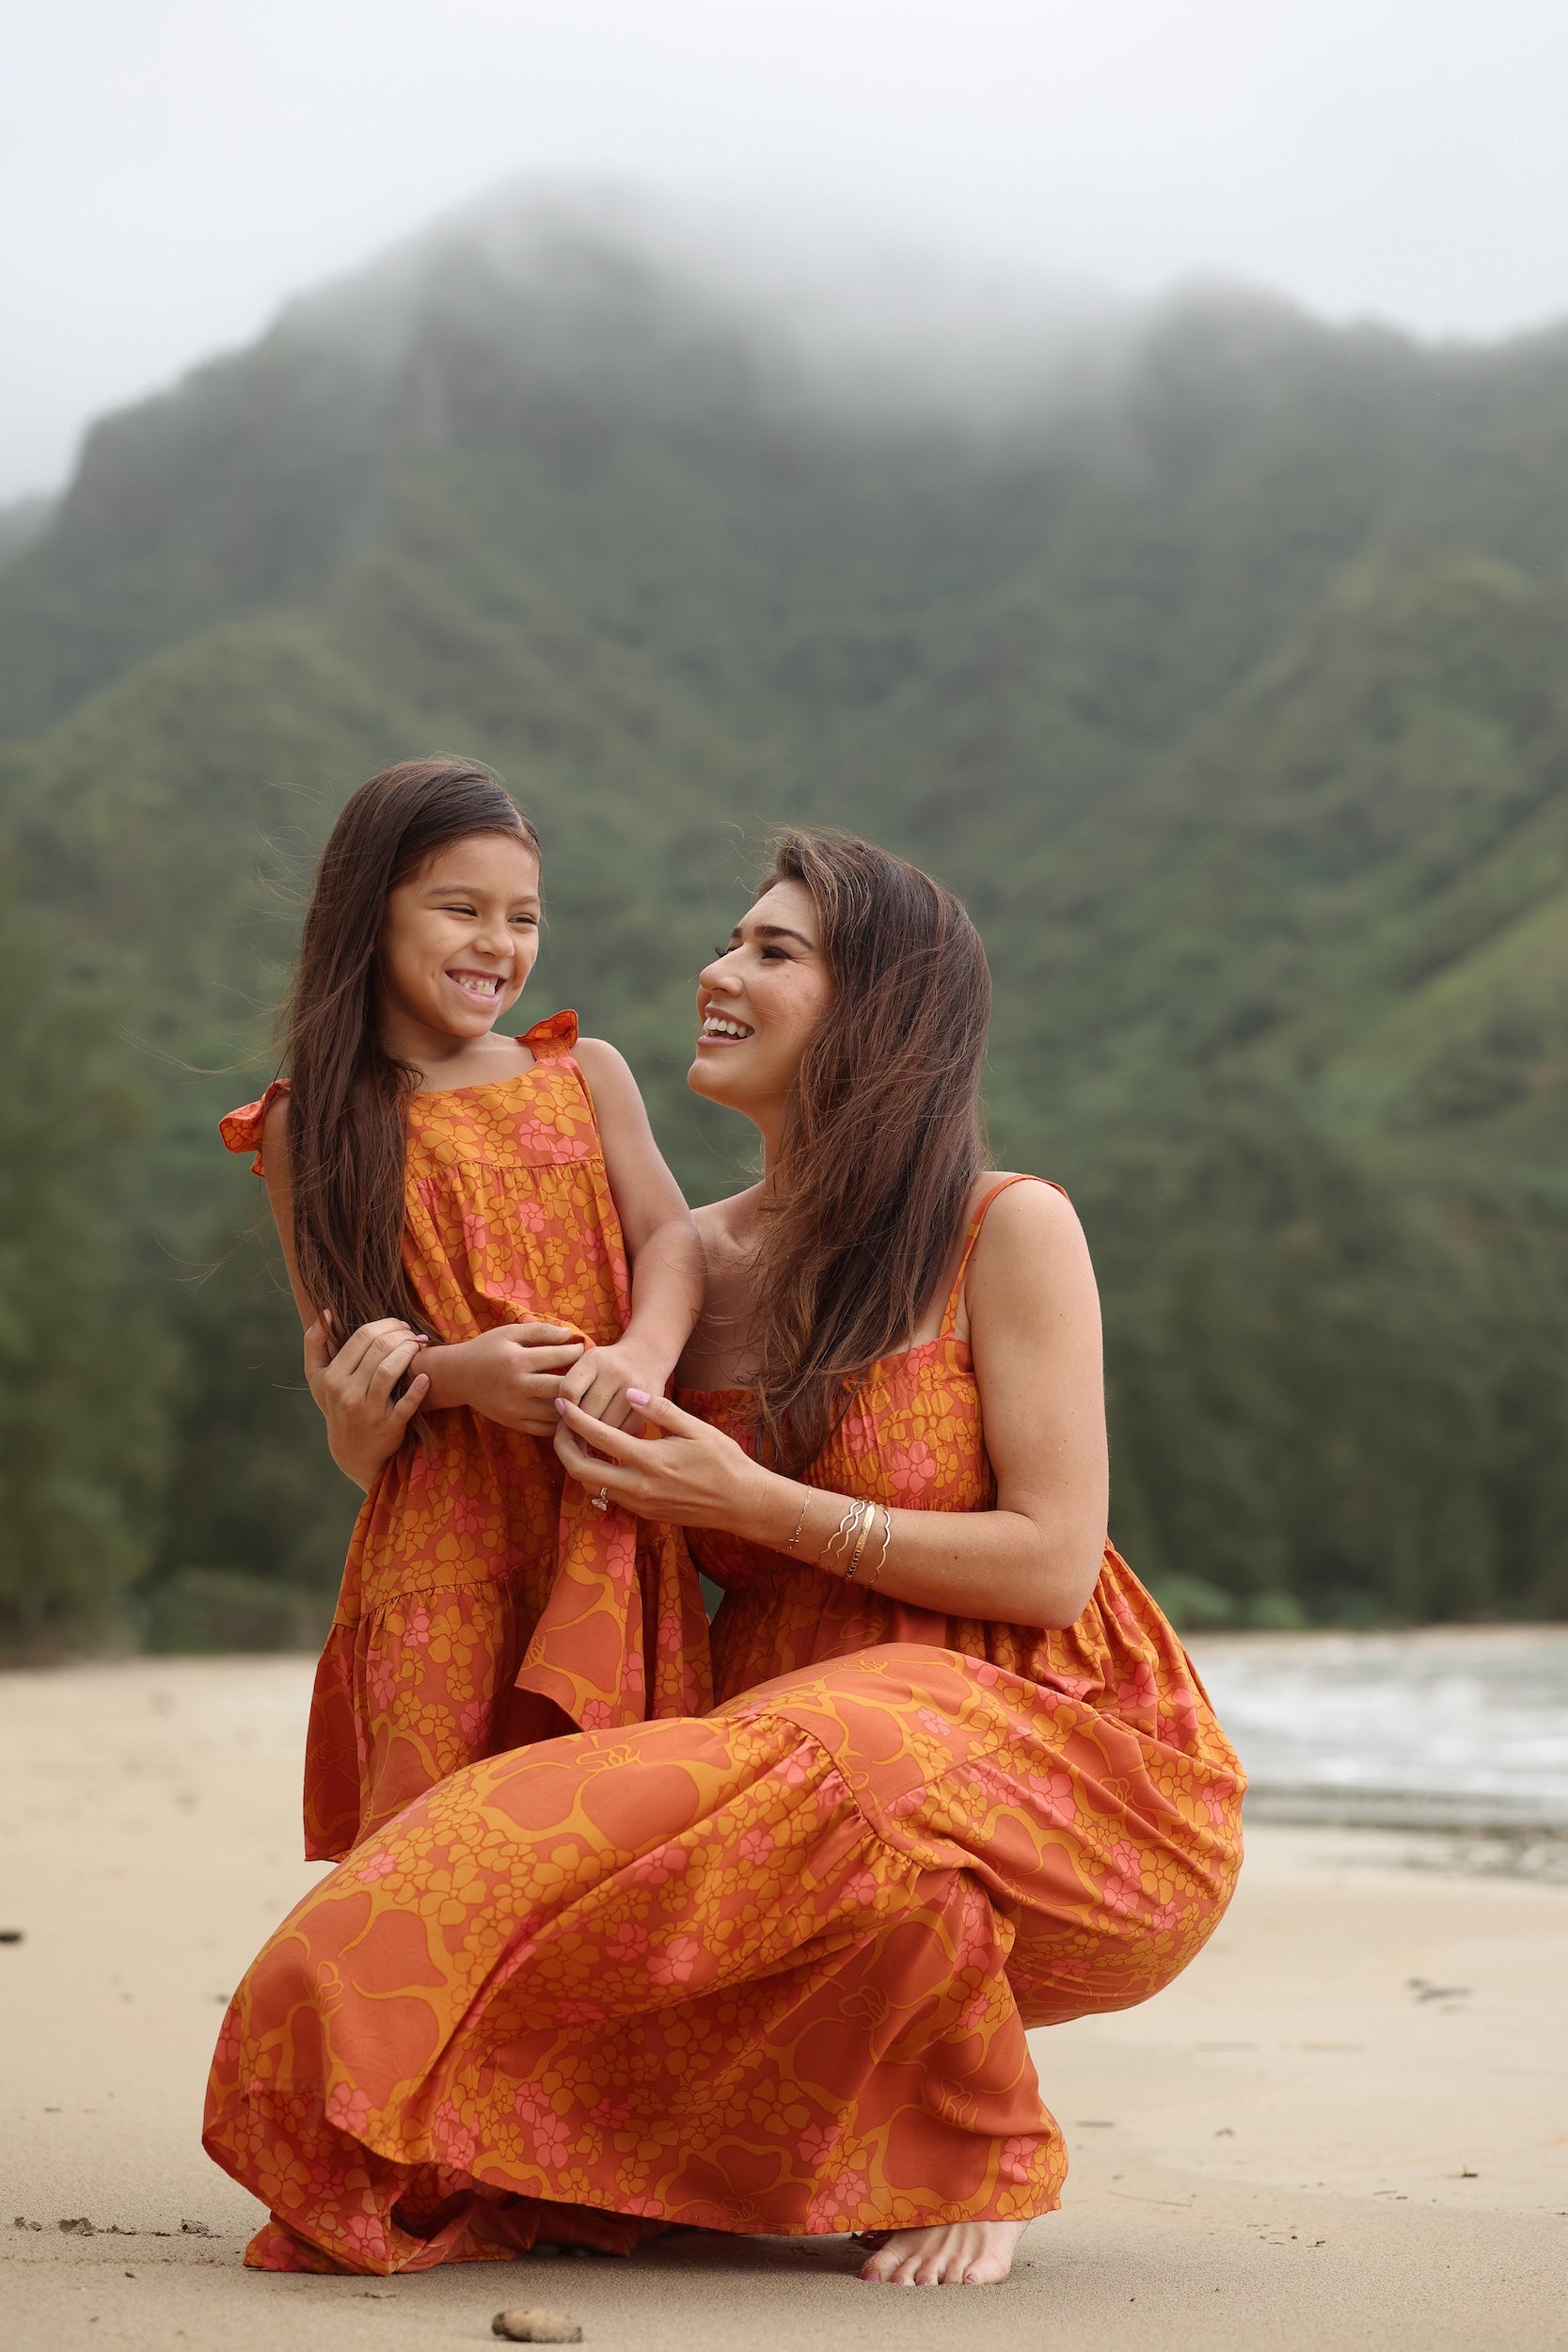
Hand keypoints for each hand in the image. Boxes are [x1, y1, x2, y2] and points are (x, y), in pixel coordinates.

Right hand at [305, 1316, 427, 1489]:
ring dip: (411, 1352)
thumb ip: (315, 1344)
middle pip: (379, 1349)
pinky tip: (426, 1377)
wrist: (352, 1451)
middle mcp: (347, 1393)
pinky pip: (405, 1405)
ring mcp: (368, 1411)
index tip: (398, 1325)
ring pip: (391, 1371)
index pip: (362, 1337)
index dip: (385, 1324)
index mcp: (331, 1377)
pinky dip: (417, 1390)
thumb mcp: (316, 1378)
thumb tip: (325, 1313)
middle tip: (413, 1333)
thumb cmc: (336, 1405)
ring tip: (421, 1346)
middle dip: (402, 1334)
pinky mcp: (388, 1427)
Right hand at [442, 1323, 586, 1435]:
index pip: (559, 1357)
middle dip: (581, 1379)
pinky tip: (567, 1408)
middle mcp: (517, 1386)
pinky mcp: (513, 1423)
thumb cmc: (488, 1349)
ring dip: (573, 1403)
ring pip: (556, 1412)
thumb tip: (570, 1334)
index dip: (577, 1351)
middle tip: (589, 1373)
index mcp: (517, 1360)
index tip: (583, 1349)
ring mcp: (515, 1408)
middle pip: (562, 1388)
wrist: (459, 1376)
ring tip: (581, 1391)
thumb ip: (540, 1330)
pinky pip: (545, 1428)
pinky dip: (560, 1421)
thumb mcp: (510, 1332)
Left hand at [553, 1387, 771, 1529]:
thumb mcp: (696, 1429)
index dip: (574, 1420)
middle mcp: (638, 1486)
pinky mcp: (644, 1513)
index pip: (599, 1438)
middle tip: (560, 1426)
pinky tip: (600, 1459)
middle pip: (581, 1469)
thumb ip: (660, 1410)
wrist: (741, 1503)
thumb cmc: (723, 1461)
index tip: (561, 1405)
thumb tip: (631, 1392)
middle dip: (562, 1447)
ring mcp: (639, 1504)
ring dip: (576, 1463)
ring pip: (590, 1485)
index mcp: (650, 1460)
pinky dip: (595, 1476)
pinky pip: (608, 1495)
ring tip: (575, 1441)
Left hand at [556, 1339, 678, 1432]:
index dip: (564, 1409)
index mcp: (594, 1359)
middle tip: (578, 1430)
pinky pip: (624, 1430)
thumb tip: (561, 1426)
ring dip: (598, 1433)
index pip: (569, 1391)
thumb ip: (571, 1388)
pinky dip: (617, 1435)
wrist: (647, 1355)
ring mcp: (635, 1388)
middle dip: (580, 1426)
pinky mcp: (650, 1404)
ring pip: (606, 1426)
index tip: (564, 1416)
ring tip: (596, 1429)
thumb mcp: (587, 1365)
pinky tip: (614, 1428)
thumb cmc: (606, 1366)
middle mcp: (616, 1371)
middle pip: (587, 1413)